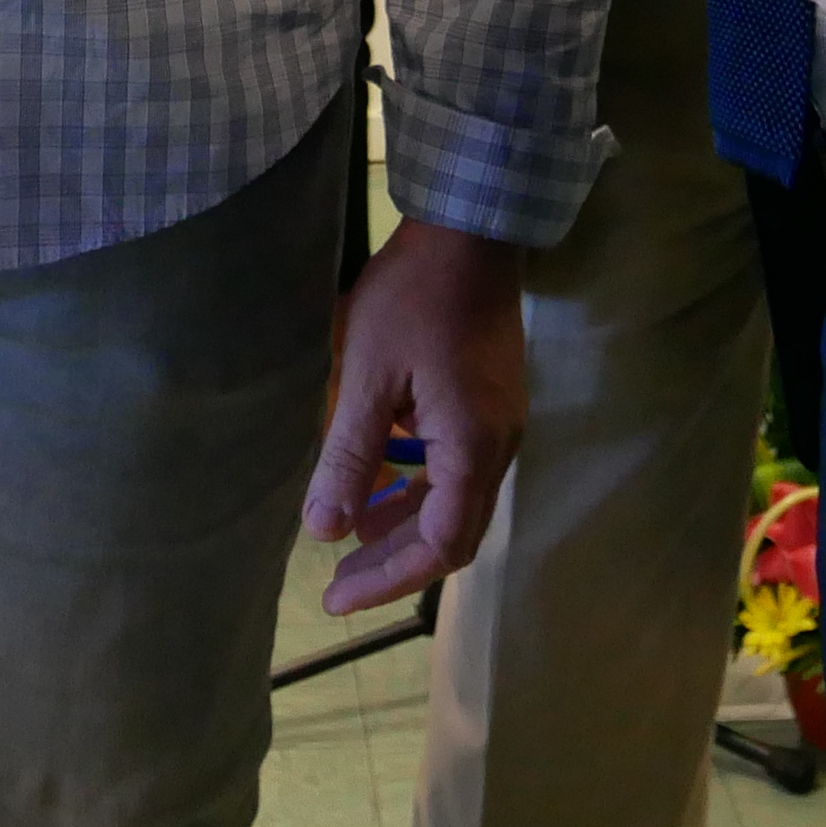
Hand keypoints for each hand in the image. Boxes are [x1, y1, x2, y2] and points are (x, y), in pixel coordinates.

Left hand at [305, 218, 523, 614]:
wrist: (471, 229)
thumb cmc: (413, 296)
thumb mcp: (368, 374)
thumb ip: (349, 456)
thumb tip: (323, 531)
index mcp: (473, 446)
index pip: (439, 545)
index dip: (387, 579)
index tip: (335, 597)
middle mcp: (500, 445)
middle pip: (453, 532)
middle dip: (394, 561)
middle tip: (337, 581)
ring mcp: (503, 423)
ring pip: (458, 501)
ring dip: (407, 524)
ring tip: (351, 530)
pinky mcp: (494, 401)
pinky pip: (461, 467)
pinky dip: (421, 487)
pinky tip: (383, 474)